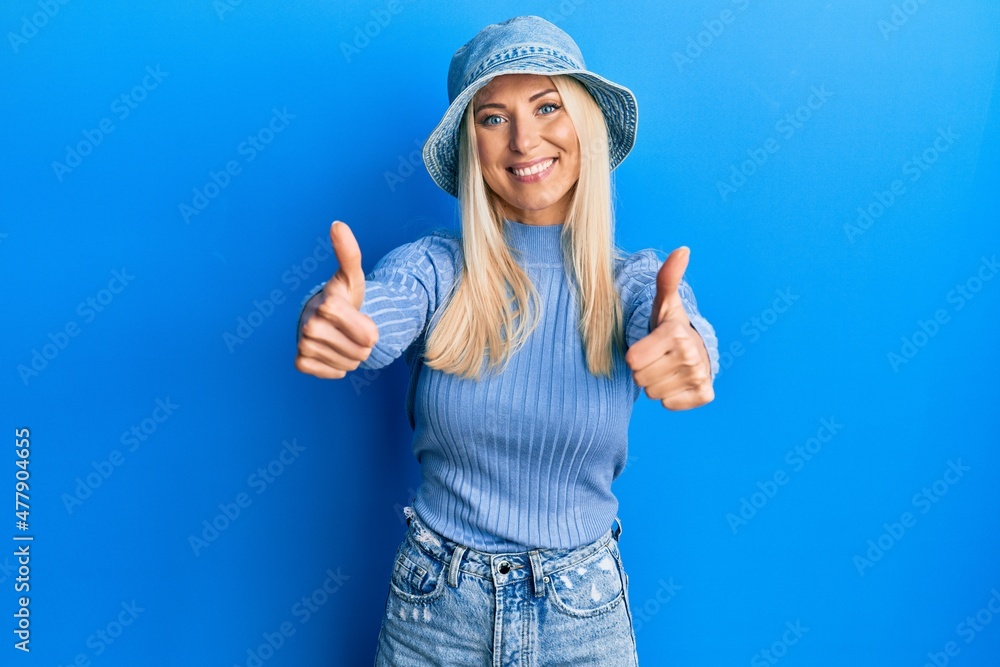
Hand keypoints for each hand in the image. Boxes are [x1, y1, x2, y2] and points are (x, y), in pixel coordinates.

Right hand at [295, 221, 378, 378]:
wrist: (324, 317)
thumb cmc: (344, 296)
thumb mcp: (352, 276)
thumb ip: (349, 252)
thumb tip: (337, 224)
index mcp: (327, 304)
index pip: (368, 334)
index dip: (370, 329)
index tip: (360, 316)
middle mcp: (309, 325)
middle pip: (360, 352)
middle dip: (362, 345)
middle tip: (351, 330)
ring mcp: (303, 344)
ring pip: (347, 364)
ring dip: (351, 356)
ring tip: (342, 339)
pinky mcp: (300, 361)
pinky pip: (329, 372)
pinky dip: (336, 368)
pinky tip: (331, 352)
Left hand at [624, 246, 713, 409]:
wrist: (696, 350)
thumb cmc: (670, 326)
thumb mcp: (664, 303)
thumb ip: (667, 277)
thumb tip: (682, 249)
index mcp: (676, 334)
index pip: (632, 361)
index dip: (635, 355)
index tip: (649, 345)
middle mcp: (691, 356)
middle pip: (640, 378)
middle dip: (644, 370)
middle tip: (657, 357)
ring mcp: (700, 377)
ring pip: (653, 393)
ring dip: (655, 383)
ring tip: (667, 368)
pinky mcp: (705, 394)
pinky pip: (669, 404)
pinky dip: (670, 397)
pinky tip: (677, 381)